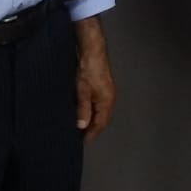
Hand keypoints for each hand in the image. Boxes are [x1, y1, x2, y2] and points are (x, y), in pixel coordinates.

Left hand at [74, 20, 114, 139]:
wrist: (92, 49)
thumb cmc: (88, 70)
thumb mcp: (82, 91)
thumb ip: (83, 109)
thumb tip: (82, 126)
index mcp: (107, 101)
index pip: (101, 123)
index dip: (92, 133)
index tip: (82, 141)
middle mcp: (109, 97)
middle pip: (103, 118)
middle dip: (93, 127)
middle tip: (80, 135)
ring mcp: (107, 91)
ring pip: (100, 110)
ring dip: (92, 118)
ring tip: (81, 124)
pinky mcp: (102, 85)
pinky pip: (98, 103)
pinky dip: (92, 109)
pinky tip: (84, 109)